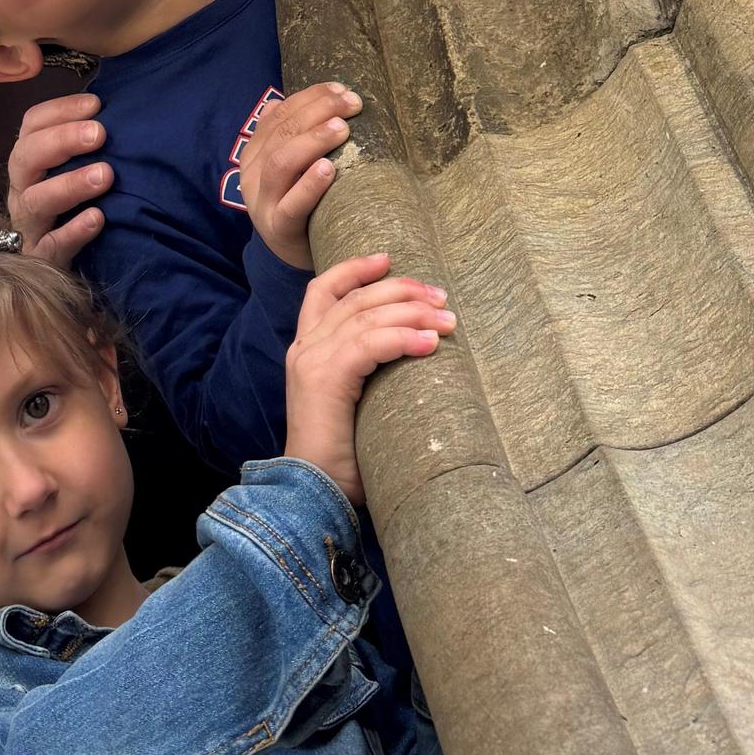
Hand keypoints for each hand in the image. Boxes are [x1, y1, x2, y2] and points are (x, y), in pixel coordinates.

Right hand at [6, 94, 109, 265]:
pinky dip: (74, 231)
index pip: (33, 124)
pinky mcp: (39, 259)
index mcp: (29, 161)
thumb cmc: (71, 208)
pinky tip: (98, 218)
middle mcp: (22, 189)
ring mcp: (28, 225)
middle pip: (27, 157)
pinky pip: (52, 245)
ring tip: (105, 175)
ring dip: (70, 184)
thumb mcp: (71, 172)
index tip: (95, 105)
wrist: (48, 274)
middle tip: (99, 133)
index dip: (60, 110)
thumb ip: (85, 146)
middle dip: (62, 140)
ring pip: (37, 200)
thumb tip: (115, 114)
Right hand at [235, 82, 360, 268]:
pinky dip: (310, 184)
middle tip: (351, 104)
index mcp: (254, 154)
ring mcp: (263, 202)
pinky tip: (329, 168)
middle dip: (318, 112)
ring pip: (281, 163)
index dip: (310, 97)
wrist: (290, 254)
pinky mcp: (279, 228)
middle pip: (282, 134)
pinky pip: (291, 205)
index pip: (279, 114)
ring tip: (342, 129)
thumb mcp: (288, 168)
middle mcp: (252, 174)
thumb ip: (286, 136)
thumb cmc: (298, 201)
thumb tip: (283, 101)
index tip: (342, 89)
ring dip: (313, 141)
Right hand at [285, 251, 455, 506]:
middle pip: (354, 298)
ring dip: (412, 312)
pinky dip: (403, 338)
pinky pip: (370, 344)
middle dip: (400, 289)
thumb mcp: (353, 407)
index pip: (323, 292)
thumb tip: (415, 360)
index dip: (354, 269)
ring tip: (448, 320)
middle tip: (439, 296)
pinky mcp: (325, 378)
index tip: (387, 259)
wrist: (308, 495)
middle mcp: (305, 349)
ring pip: (366, 316)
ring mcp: (312, 361)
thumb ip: (367, 377)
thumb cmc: (340, 462)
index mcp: (306, 352)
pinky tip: (430, 343)